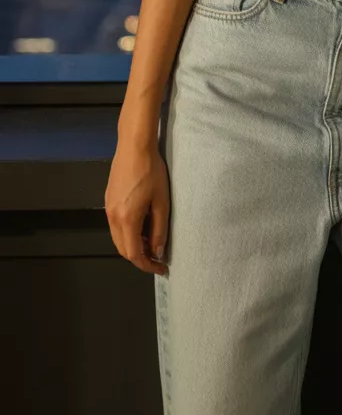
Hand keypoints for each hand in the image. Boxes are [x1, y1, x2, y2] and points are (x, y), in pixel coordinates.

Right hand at [105, 137, 169, 274]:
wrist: (134, 147)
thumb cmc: (151, 171)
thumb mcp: (161, 202)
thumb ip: (159, 230)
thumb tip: (157, 251)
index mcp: (127, 219)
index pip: (134, 254)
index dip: (147, 265)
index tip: (161, 267)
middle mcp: (113, 217)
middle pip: (123, 249)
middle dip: (140, 257)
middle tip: (158, 256)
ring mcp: (108, 208)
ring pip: (118, 238)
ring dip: (133, 245)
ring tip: (152, 240)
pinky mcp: (108, 200)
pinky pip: (116, 225)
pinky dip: (128, 233)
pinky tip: (142, 225)